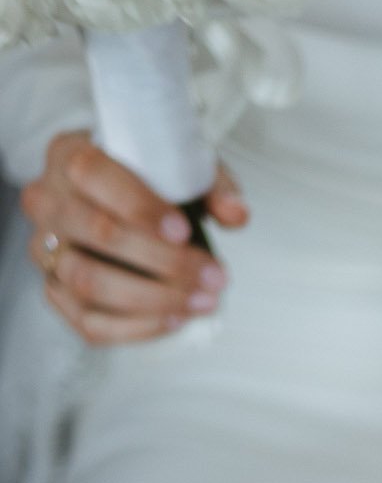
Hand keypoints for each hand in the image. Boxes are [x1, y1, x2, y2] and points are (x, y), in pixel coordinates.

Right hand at [21, 131, 248, 344]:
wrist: (114, 200)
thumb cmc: (148, 178)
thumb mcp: (182, 166)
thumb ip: (212, 184)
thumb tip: (236, 214)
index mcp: (70, 154)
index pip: (93, 174)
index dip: (139, 206)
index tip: (184, 231)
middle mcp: (47, 200)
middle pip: (96, 232)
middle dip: (164, 261)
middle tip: (213, 275)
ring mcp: (44, 249)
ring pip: (88, 281)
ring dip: (153, 299)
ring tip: (202, 300)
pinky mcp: (55, 291)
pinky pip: (87, 321)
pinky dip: (136, 328)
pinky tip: (174, 319)